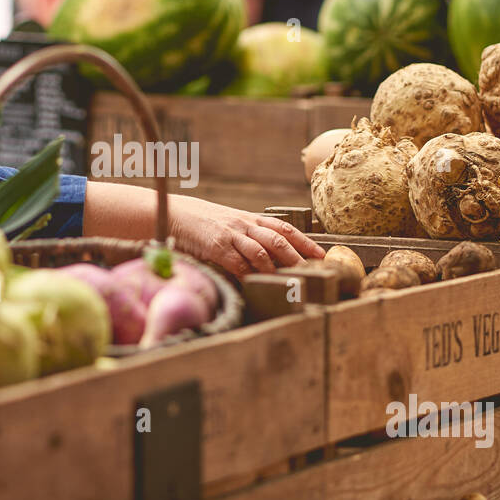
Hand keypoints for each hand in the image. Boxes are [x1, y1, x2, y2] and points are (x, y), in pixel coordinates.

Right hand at [167, 195, 323, 276]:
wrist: (176, 213)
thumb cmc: (205, 223)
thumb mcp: (232, 224)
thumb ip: (250, 237)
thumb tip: (273, 257)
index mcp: (251, 219)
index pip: (285, 229)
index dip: (306, 241)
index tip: (322, 254)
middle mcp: (245, 225)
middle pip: (278, 240)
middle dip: (298, 257)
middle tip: (314, 271)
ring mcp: (231, 235)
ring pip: (261, 251)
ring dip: (277, 268)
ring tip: (291, 282)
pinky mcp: (216, 247)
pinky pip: (237, 263)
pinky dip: (249, 275)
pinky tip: (258, 285)